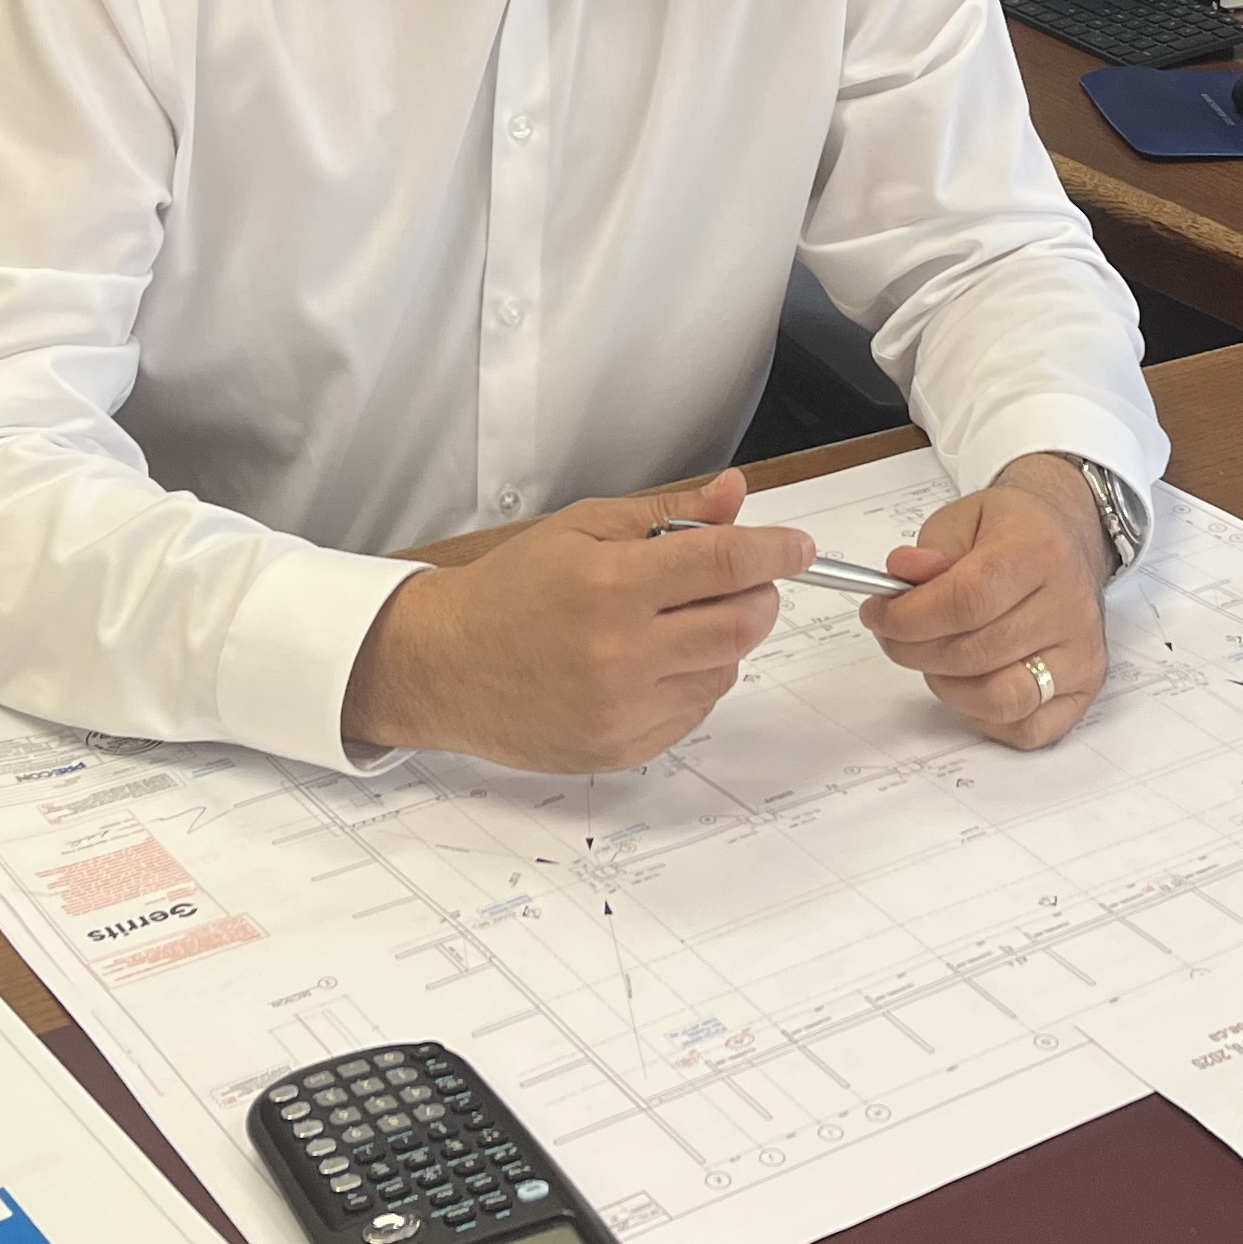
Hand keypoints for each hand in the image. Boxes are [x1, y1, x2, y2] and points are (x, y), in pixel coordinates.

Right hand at [345, 469, 811, 772]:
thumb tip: (735, 495)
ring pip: (725, 669)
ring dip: (720, 639)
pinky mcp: (623, 748)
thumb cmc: (509, 591)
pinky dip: (692, 680)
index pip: (727, 563)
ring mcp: (624, 708)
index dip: (775, 550)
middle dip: (755, 595)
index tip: (796, 546)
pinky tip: (650, 661)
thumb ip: (667, 514)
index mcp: (611, 585)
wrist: (445, 666)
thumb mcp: (582, 528)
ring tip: (670, 622)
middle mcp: (622, 653)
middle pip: (743, 624)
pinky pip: (696, 709)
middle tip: (734, 581)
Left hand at [863, 453, 1117, 748]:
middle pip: (975, 653)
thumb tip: (902, 575)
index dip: (909, 617)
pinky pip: (1026, 727)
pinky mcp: (1085, 686)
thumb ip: (929, 550)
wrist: (1067, 538)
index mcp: (1038, 553)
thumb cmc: (1013, 533)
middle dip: (914, 650)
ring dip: (948, 686)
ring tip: (935, 658)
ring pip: (1000, 699)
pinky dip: (985, 716)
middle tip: (894, 634)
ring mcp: (1081, 652)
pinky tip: (970, 682)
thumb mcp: (962, 519)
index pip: (966, 601)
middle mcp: (1068, 606)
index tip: (878, 614)